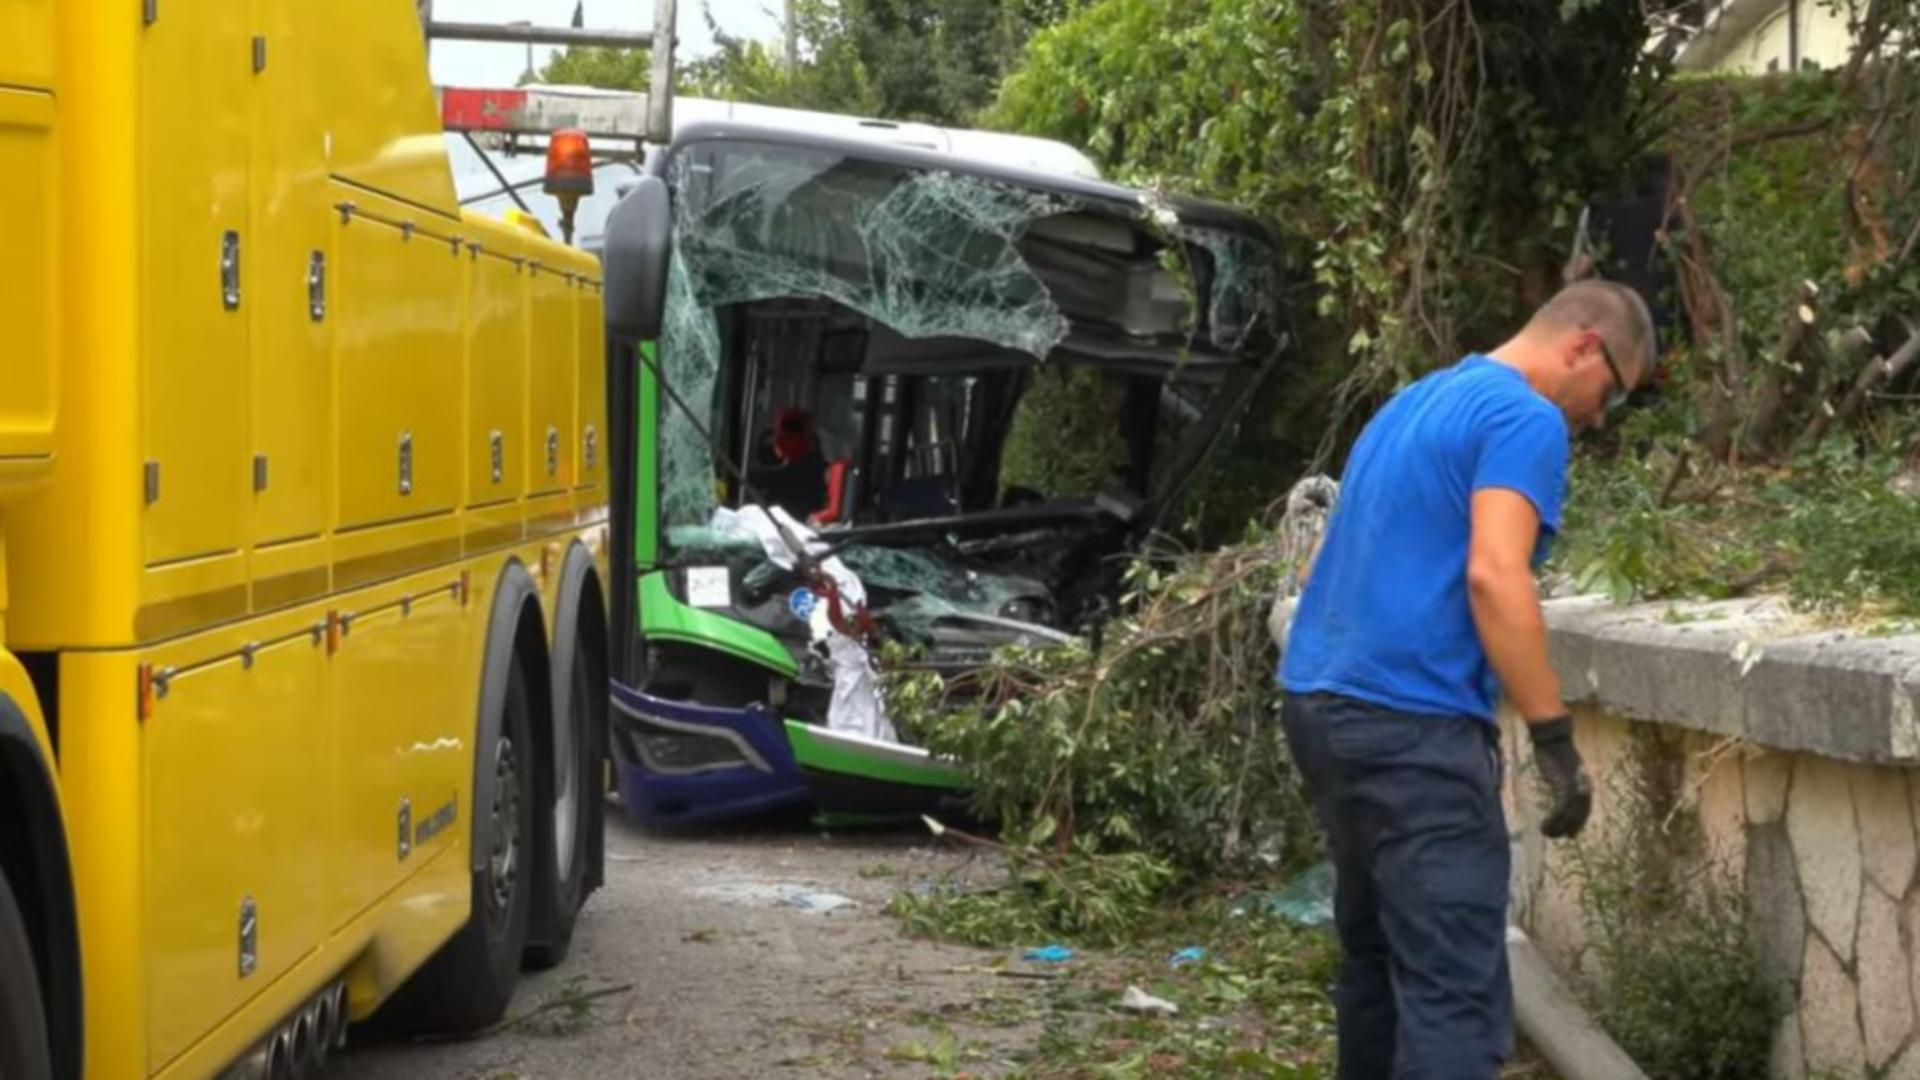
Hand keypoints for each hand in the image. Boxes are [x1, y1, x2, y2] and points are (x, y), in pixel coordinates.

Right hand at [1527, 715, 1591, 838]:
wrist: (1553, 740)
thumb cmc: (1555, 751)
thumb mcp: (1563, 768)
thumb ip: (1565, 780)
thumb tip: (1561, 787)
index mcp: (1585, 783)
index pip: (1585, 808)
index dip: (1580, 820)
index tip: (1572, 830)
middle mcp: (1583, 788)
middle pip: (1580, 814)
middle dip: (1572, 827)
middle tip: (1564, 837)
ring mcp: (1574, 789)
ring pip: (1570, 816)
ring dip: (1559, 827)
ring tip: (1548, 833)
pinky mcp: (1563, 788)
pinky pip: (1560, 811)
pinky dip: (1553, 821)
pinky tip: (1544, 826)